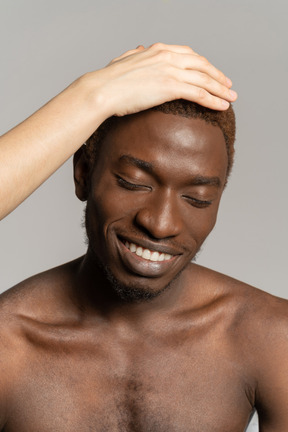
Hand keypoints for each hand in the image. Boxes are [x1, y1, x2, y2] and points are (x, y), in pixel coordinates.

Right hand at [82, 43, 236, 117]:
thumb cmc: (108, 80)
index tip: (211, 73)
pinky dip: (214, 100)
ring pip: (205, 79)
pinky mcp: (171, 87)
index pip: (189, 54)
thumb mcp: (122, 61)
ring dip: (221, 89)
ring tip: (231, 98)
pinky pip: (199, 93)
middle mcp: (168, 56)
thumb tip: (139, 49)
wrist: (102, 90)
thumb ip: (133, 54)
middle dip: (217, 76)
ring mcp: (170, 71)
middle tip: (228, 86)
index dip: (204, 64)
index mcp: (158, 50)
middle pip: (202, 65)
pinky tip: (222, 106)